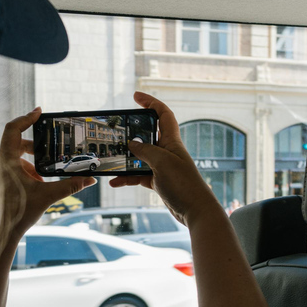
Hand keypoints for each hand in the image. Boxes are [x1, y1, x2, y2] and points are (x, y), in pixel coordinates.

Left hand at [0, 107, 95, 237]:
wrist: (2, 234)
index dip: (26, 118)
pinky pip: (16, 167)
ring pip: (17, 155)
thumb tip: (90, 179)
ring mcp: (0, 171)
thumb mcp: (47, 197)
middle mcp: (0, 162)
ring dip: (33, 160)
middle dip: (37, 144)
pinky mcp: (3, 179)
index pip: (13, 129)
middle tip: (52, 145)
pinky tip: (40, 182)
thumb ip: (69, 186)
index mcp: (6, 161)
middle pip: (17, 141)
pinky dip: (29, 170)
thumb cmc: (18, 214)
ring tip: (47, 170)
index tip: (40, 112)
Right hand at [109, 92, 220, 225]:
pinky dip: (127, 178)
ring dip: (126, 158)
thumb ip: (145, 150)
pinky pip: (138, 175)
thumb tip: (131, 143)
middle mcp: (167, 151)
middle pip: (148, 134)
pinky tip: (115, 181)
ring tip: (111, 157)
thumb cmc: (183, 184)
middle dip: (133, 131)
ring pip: (140, 157)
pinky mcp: (158, 181)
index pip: (163, 114)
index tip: (136, 96)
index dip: (151, 102)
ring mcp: (162, 166)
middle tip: (118, 129)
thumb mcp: (162, 162)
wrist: (195, 210)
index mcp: (172, 141)